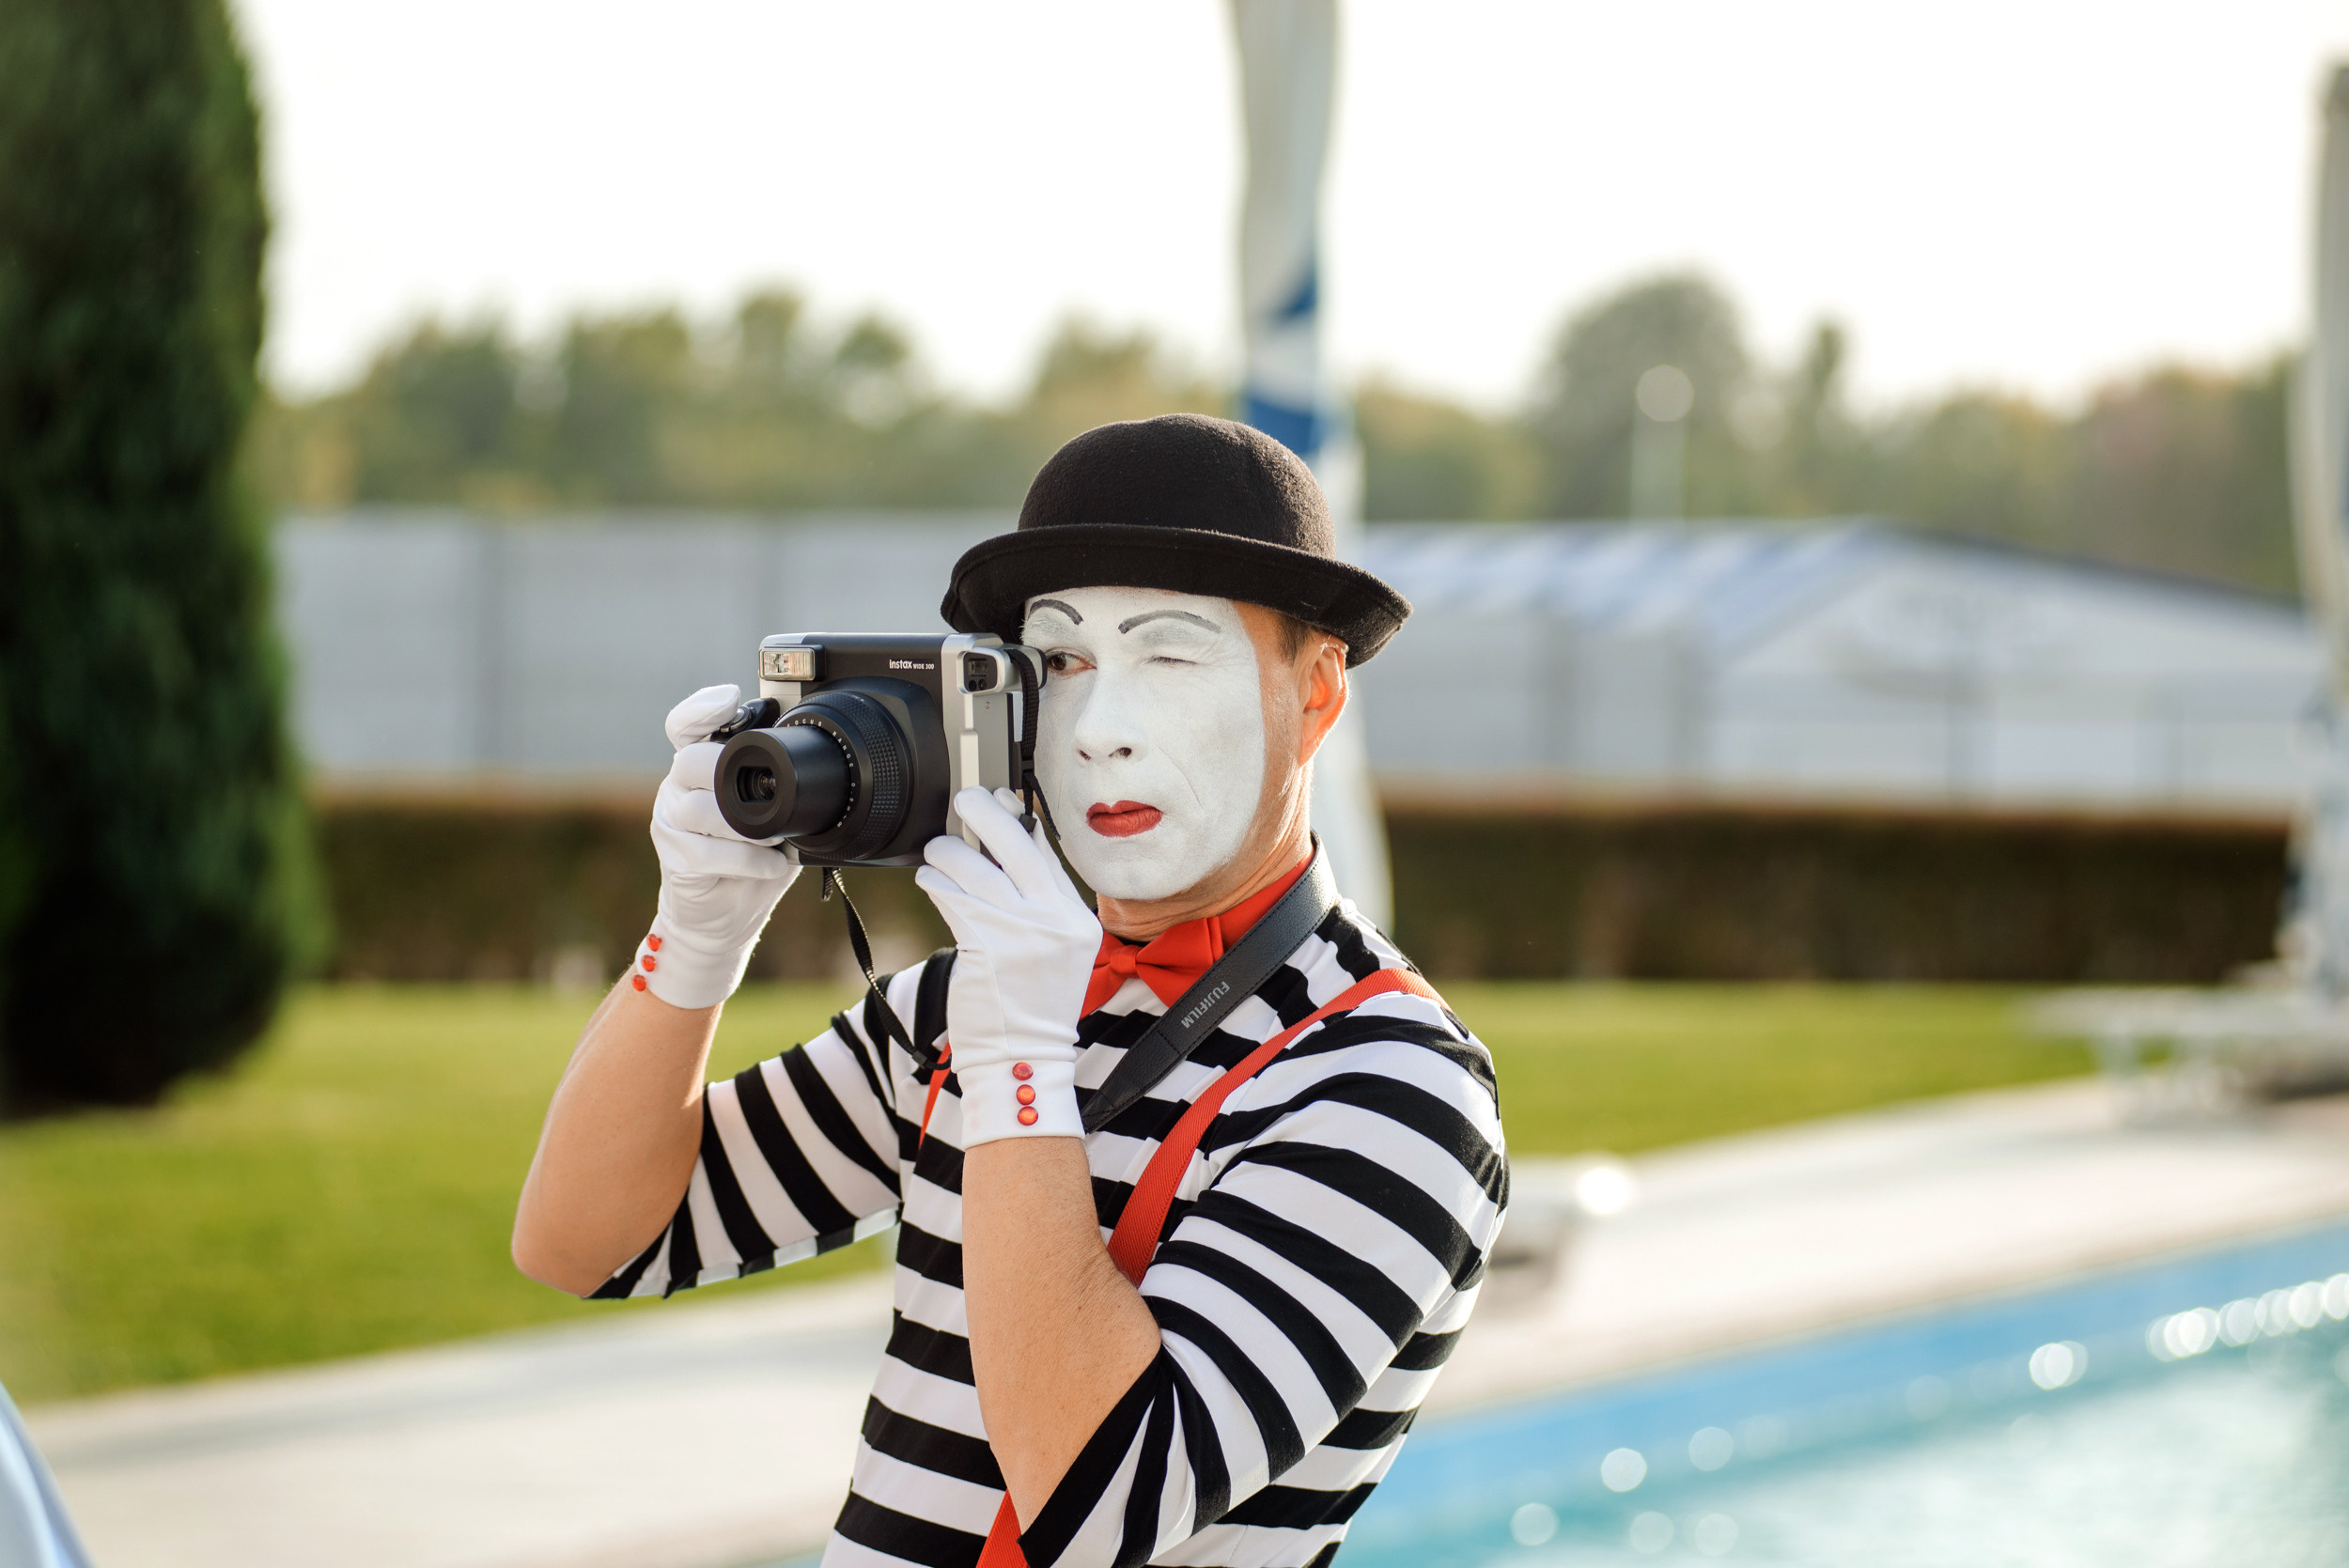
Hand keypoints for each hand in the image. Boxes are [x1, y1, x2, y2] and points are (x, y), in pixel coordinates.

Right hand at [637, 684, 798, 1008]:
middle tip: (768, 796)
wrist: (724, 917)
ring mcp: (670, 823)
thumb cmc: (751, 860)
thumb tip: (819, 767)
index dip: (703, 707)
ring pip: (698, 809)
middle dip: (731, 774)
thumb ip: (782, 787)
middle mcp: (677, 788)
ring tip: (776, 838)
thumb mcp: (775, 816)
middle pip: (690, 760)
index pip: (686, 724)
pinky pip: (708, 852)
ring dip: (745, 825)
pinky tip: (771, 864)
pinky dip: (748, 859)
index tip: (731, 698)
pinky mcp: (674, 859)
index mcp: (701, 768)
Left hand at [916, 787, 1100, 1142]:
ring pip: (974, 867)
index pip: (1047, 854)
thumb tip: (1003, 849)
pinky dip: (936, 881)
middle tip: (965, 799)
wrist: (1023, 1059)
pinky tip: (929, 879)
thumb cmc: (1030, 1008)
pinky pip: (953, 896)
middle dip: (985, 812)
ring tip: (937, 854)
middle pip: (1016, 843)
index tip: (1001, 798)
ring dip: (947, 852)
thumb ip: (1037, 906)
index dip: (1020, 819)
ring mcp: (1022, 932)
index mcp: (1076, 920)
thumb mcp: (1054, 952)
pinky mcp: (986, 945)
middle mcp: (1055, 920)